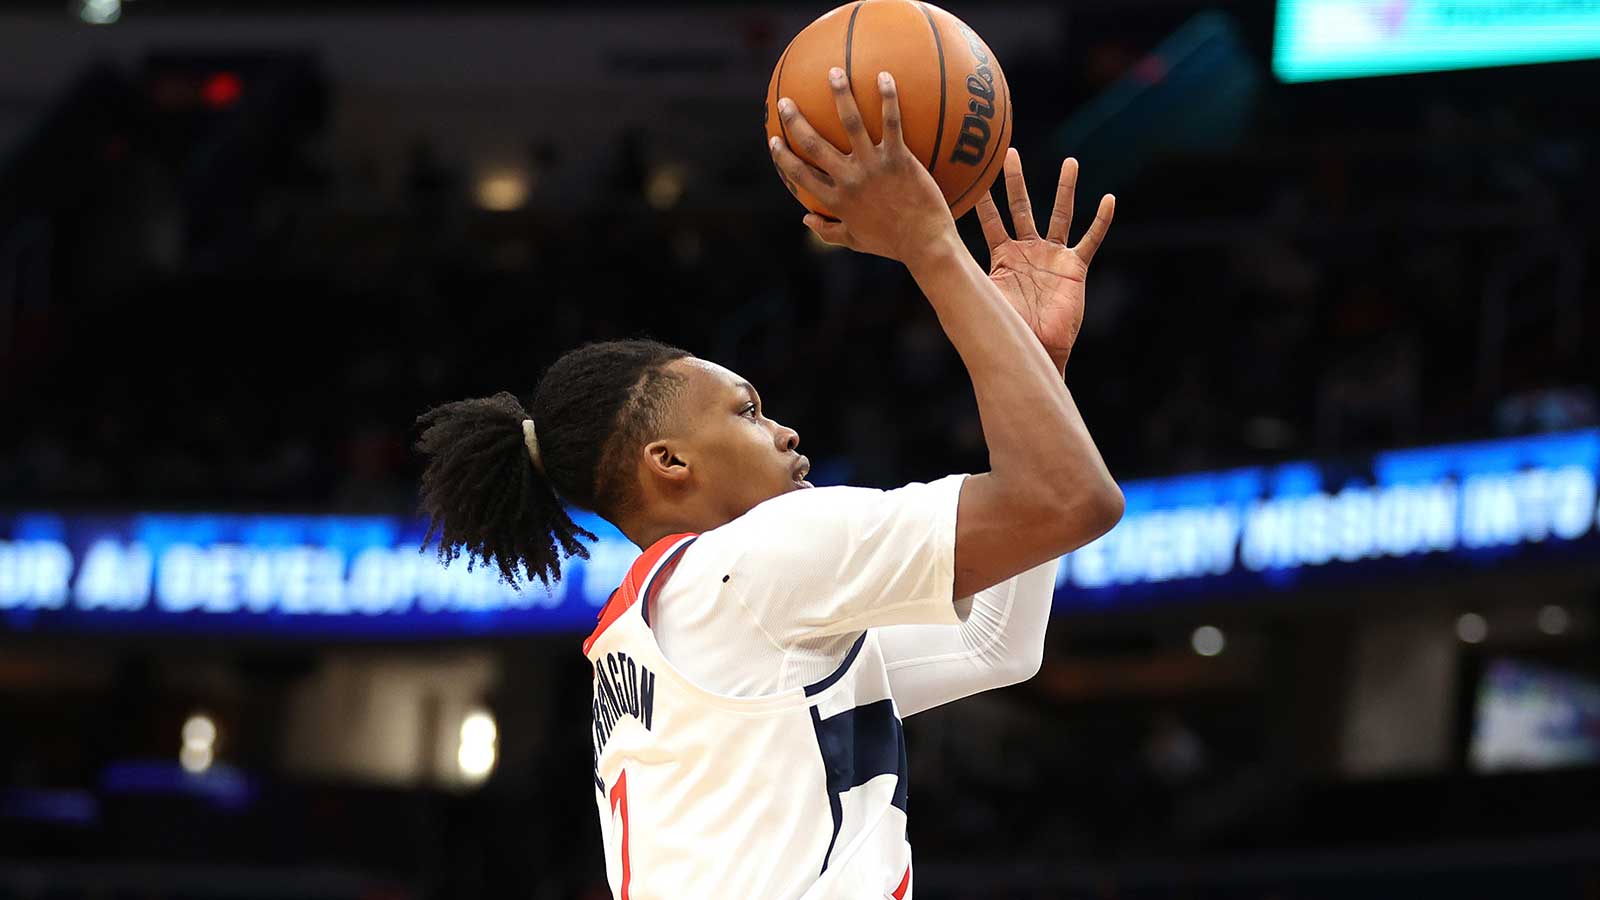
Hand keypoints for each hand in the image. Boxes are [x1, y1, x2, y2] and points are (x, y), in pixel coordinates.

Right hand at [769, 69, 957, 263]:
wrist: (926, 244)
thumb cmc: (893, 244)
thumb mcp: (856, 241)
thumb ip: (829, 232)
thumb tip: (805, 219)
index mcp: (836, 200)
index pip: (800, 175)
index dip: (783, 157)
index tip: (774, 140)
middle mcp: (849, 180)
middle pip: (814, 145)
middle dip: (796, 121)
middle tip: (785, 102)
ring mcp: (873, 167)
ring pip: (851, 124)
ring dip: (841, 95)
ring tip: (835, 72)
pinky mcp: (899, 159)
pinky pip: (892, 122)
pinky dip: (888, 97)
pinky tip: (884, 76)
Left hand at [975, 151, 1114, 369]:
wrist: (1036, 347)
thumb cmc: (1008, 327)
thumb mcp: (983, 296)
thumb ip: (962, 277)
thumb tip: (929, 264)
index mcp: (1004, 256)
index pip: (990, 221)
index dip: (983, 200)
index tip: (973, 176)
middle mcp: (1028, 250)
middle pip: (1022, 207)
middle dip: (1016, 180)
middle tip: (1009, 152)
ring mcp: (1053, 256)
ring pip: (1060, 214)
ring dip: (1065, 189)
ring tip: (1070, 162)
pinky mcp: (1074, 267)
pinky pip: (1091, 240)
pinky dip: (1100, 221)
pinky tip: (1109, 200)